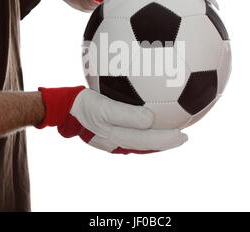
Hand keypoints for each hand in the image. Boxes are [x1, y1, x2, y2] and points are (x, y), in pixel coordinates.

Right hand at [37, 87, 187, 153]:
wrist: (64, 107)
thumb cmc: (84, 104)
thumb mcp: (104, 108)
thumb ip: (127, 115)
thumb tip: (151, 120)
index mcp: (118, 138)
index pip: (148, 142)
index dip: (167, 140)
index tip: (184, 136)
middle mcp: (117, 141)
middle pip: (146, 144)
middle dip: (166, 142)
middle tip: (184, 136)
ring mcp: (112, 138)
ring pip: (140, 141)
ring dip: (156, 138)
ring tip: (171, 132)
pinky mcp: (108, 130)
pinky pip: (131, 133)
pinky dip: (143, 130)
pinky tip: (148, 121)